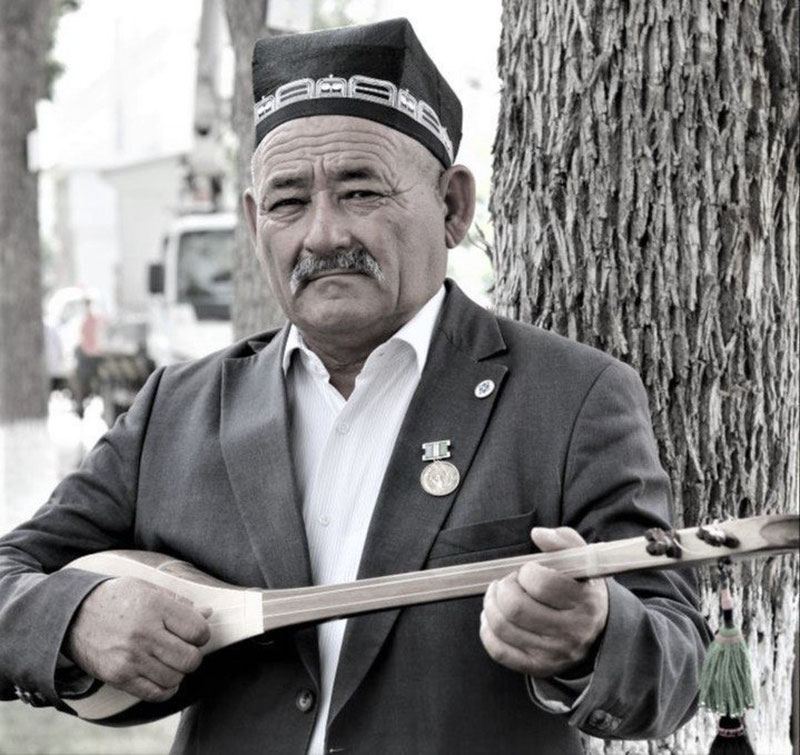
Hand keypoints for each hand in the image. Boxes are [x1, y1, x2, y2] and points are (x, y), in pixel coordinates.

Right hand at [65, 577, 211, 702]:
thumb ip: (179, 603)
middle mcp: (144, 633)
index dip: (202, 634)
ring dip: (178, 672)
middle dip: (193, 655)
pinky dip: (166, 689)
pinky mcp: (119, 677)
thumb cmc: (117, 598)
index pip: (198, 630)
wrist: (73, 614)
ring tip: (169, 660)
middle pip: (190, 658)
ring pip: (175, 677)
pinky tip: (163, 677)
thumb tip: (207, 614)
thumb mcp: (148, 589)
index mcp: (155, 607)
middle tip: (183, 648)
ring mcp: (130, 657)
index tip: (194, 632)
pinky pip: (155, 693)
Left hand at [480, 526, 607, 677]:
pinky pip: (499, 651)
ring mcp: (553, 653)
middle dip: (503, 588)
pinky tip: (491, 617)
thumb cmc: (582, 590)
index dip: (526, 572)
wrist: (597, 634)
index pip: (542, 584)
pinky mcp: (537, 666)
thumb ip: (563, 541)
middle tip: (508, 582)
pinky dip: (487, 630)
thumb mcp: (583, 562)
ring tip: (498, 595)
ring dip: (491, 604)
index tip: (528, 570)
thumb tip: (538, 533)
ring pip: (504, 628)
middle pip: (517, 608)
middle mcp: (571, 632)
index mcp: (584, 602)